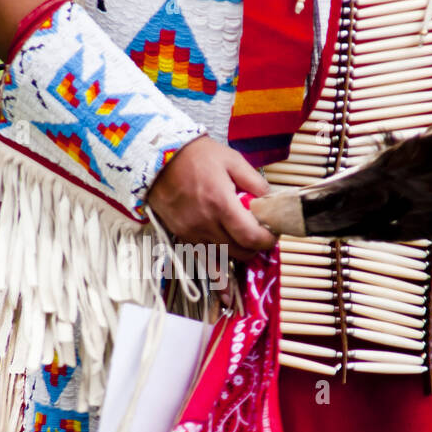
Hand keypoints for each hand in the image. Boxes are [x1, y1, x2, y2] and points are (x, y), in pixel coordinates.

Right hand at [147, 135, 276, 261]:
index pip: (251, 237)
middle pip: (240, 252)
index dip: (267, 240)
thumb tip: (270, 201)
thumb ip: (255, 182)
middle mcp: (205, 223)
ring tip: (243, 240)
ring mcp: (191, 232)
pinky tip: (224, 276)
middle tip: (259, 234)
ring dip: (237, 253)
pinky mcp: (181, 235)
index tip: (273, 234)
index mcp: (221, 203)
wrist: (159, 157)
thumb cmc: (197, 155)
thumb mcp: (232, 160)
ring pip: (223, 258)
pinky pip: (203, 258)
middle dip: (255, 247)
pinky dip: (217, 264)